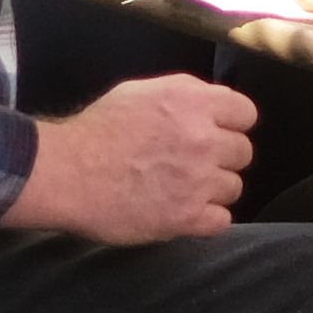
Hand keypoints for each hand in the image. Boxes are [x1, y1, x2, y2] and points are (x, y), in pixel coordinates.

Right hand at [9, 79, 253, 243]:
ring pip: (233, 187)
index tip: (215, 133)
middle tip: (191, 163)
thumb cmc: (97, 130)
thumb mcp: (141, 92)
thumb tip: (211, 104)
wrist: (67, 172)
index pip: (246, 113)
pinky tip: (183, 212)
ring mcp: (198, 180)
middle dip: (221, 158)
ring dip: (212, 190)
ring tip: (181, 188)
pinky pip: (221, 221)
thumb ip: (184, 95)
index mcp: (192, 102)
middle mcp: (203, 139)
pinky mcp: (186, 217)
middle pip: (242, 152)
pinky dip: (206, 219)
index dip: (230, 124)